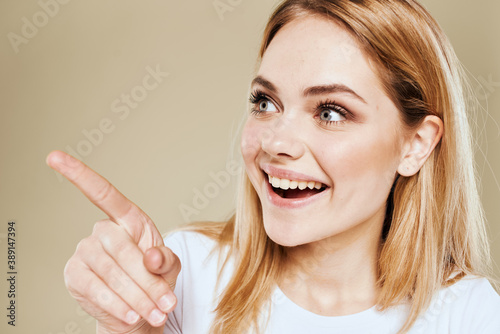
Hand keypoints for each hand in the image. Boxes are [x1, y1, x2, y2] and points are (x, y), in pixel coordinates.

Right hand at [47, 151, 180, 332]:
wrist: (138, 310)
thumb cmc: (154, 279)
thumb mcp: (168, 267)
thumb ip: (166, 259)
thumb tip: (152, 258)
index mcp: (128, 219)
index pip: (103, 193)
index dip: (80, 175)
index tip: (54, 156)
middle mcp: (102, 231)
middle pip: (120, 247)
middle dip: (145, 278)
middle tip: (165, 302)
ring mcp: (85, 252)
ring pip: (110, 271)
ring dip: (136, 296)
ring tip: (156, 312)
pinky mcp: (75, 276)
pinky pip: (96, 289)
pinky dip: (117, 305)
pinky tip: (132, 315)